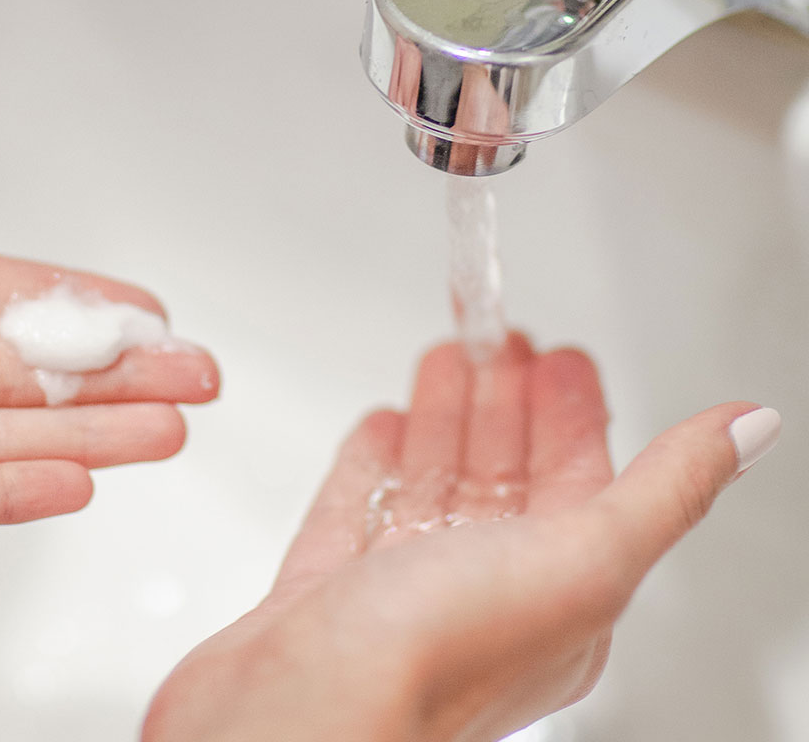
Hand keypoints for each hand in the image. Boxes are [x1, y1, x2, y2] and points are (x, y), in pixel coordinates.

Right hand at [145, 334, 775, 740]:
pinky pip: (357, 512)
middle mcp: (480, 598)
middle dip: (503, 403)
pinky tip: (380, 427)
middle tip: (498, 337)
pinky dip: (373, 466)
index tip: (563, 355)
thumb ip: (664, 492)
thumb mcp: (580, 559)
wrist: (293, 717)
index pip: (579, 485)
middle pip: (501, 478)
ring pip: (430, 489)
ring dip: (441, 420)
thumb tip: (748, 429)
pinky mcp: (326, 593)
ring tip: (443, 360)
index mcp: (556, 597)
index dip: (574, 414)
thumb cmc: (430, 659)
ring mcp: (397, 596)